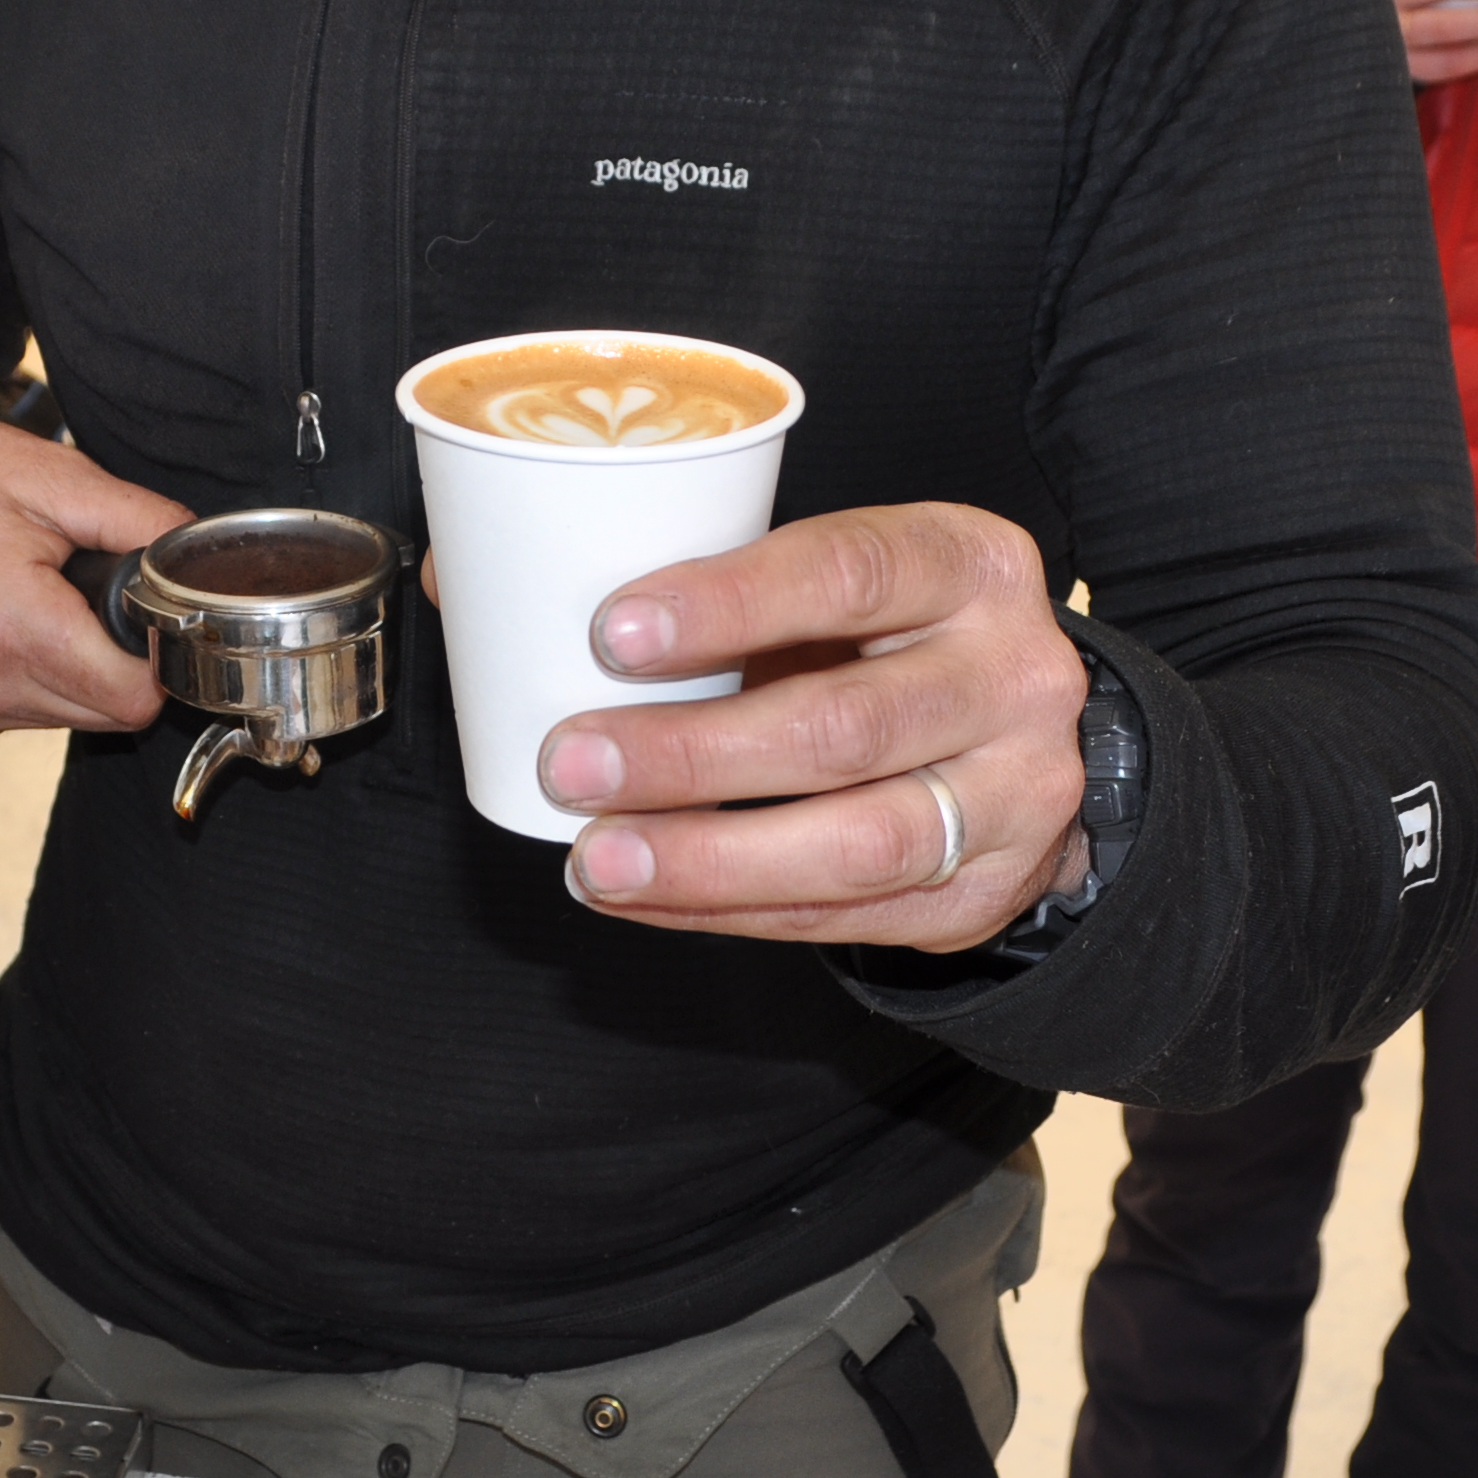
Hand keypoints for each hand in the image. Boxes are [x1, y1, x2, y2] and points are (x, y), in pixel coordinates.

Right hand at [0, 405, 185, 738]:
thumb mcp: (47, 475)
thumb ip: (139, 520)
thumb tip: (199, 552)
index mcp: (11, 626)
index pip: (137, 698)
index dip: (163, 653)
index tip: (155, 611)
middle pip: (110, 714)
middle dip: (123, 659)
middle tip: (95, 590)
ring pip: (71, 716)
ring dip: (80, 668)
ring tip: (43, 595)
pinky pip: (27, 711)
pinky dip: (39, 674)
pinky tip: (11, 617)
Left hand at [534, 503, 1087, 951]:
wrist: (1015, 733)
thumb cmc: (880, 634)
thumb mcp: (827, 576)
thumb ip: (682, 566)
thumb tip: (461, 576)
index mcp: (968, 561)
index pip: (850, 571)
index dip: (729, 603)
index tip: (612, 631)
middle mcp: (1013, 675)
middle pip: (846, 725)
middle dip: (693, 753)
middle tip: (573, 760)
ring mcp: (1016, 795)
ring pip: (859, 840)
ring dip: (711, 857)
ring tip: (598, 857)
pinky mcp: (984, 892)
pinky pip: (849, 917)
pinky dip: (732, 911)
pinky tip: (647, 895)